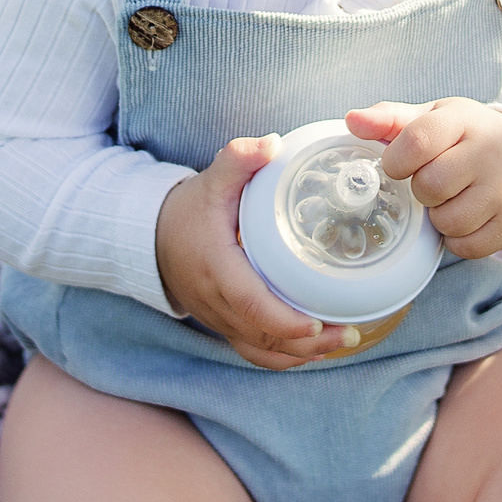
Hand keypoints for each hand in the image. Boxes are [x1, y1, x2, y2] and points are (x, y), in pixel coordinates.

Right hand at [155, 135, 361, 369]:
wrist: (153, 237)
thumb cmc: (189, 209)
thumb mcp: (211, 179)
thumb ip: (238, 159)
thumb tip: (272, 144)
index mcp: (216, 267)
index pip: (250, 303)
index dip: (283, 320)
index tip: (316, 323)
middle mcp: (216, 301)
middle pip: (262, 336)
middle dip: (307, 343)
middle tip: (349, 333)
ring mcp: (219, 318)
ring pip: (260, 351)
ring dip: (300, 355)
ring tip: (340, 343)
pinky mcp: (224, 324)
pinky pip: (254, 351)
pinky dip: (284, 356)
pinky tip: (315, 349)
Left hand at [345, 99, 501, 258]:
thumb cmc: (466, 137)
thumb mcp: (434, 118)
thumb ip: (390, 119)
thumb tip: (352, 120)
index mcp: (463, 120)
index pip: (418, 141)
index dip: (396, 160)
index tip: (397, 165)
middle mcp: (490, 153)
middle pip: (430, 187)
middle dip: (420, 190)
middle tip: (430, 181)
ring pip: (448, 222)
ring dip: (438, 218)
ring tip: (449, 199)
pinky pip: (467, 247)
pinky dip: (457, 239)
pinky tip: (464, 217)